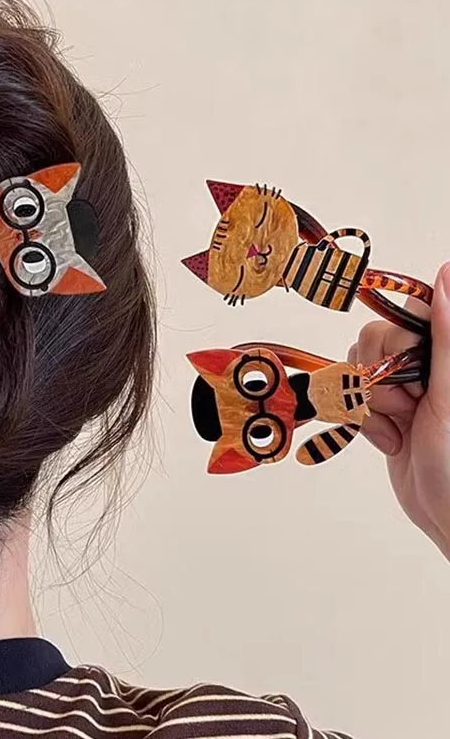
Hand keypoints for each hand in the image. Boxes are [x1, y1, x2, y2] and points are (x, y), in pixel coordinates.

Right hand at [350, 265, 449, 559]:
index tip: (403, 366)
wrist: (449, 515)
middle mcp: (425, 364)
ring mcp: (403, 387)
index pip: (405, 313)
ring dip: (370, 402)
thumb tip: (446, 275)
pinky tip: (390, 438)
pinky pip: (350, 396)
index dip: (395, 340)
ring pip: (357, 367)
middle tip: (409, 405)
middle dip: (380, 377)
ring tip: (400, 425)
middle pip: (374, 339)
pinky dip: (363, 420)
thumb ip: (444, 335)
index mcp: (445, 352)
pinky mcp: (382, 409)